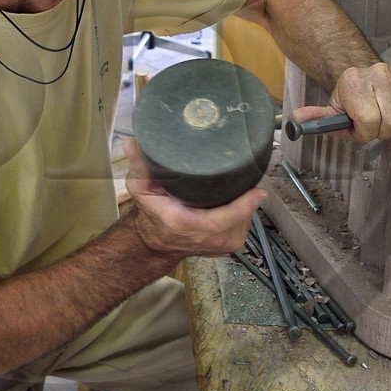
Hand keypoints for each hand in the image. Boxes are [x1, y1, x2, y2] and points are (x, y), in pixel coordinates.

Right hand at [121, 140, 265, 258]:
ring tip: (241, 183)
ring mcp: (222, 246)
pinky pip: (244, 224)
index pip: (222, 219)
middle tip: (248, 172)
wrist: (157, 242)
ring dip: (245, 203)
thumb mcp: (140, 189)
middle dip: (246, 196)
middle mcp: (209, 239)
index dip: (242, 207)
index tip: (258, 191)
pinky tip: (239, 198)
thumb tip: (132, 144)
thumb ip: (139, 167)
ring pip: (245, 220)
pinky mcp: (230, 246)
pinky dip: (244, 211)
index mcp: (188, 225)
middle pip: (240, 217)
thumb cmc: (153, 214)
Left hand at [287, 62, 390, 141]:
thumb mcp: (333, 110)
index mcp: (354, 81)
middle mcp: (380, 73)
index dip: (365, 133)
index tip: (360, 127)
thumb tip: (296, 122)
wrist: (368, 76)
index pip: (368, 123)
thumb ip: (318, 119)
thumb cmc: (353, 99)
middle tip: (378, 123)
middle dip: (386, 131)